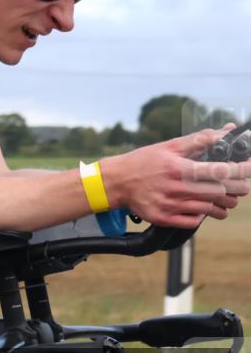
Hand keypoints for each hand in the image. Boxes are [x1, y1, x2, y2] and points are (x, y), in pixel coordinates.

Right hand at [103, 126, 250, 228]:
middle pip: (220, 192)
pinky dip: (204, 215)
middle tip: (243, 185)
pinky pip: (194, 221)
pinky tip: (204, 207)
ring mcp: (170, 206)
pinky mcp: (164, 219)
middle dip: (238, 188)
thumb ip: (200, 140)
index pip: (220, 171)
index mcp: (179, 168)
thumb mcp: (169, 146)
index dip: (241, 170)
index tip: (249, 167)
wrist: (115, 182)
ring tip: (226, 197)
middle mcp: (175, 188)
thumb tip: (226, 131)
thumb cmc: (143, 161)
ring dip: (224, 204)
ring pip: (210, 209)